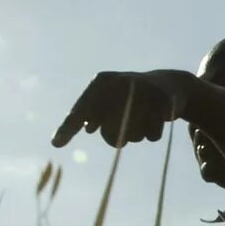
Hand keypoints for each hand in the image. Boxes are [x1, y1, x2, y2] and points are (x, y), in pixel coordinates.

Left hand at [52, 69, 197, 149]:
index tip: (55, 144)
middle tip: (120, 134)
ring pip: (130, 134)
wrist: (169, 84)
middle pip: (107, 130)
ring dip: (134, 136)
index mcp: (102, 81)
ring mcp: (143, 91)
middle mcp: (121, 82)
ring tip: (141, 121)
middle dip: (113, 137)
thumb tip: (87, 128)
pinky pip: (151, 135)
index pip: (81, 109)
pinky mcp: (163, 102)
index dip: (68, 127)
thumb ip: (92, 116)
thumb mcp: (109, 102)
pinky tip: (155, 121)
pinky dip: (151, 135)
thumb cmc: (131, 97)